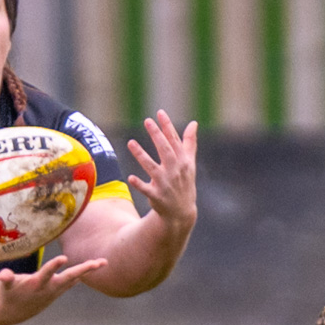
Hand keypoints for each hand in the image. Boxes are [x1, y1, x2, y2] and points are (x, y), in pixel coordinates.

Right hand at [0, 254, 107, 324]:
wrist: (15, 312)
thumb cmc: (9, 294)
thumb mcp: (5, 287)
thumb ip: (6, 279)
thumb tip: (3, 275)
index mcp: (36, 284)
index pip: (47, 273)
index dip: (54, 266)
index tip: (64, 257)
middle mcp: (49, 287)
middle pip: (69, 277)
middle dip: (83, 270)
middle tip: (98, 263)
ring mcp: (55, 290)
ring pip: (74, 278)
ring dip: (88, 271)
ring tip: (103, 262)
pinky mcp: (57, 291)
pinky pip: (72, 281)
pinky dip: (82, 274)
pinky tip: (94, 266)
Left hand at [126, 111, 198, 229]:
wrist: (181, 212)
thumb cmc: (184, 183)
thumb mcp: (189, 164)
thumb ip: (189, 143)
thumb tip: (194, 123)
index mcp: (183, 162)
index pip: (175, 141)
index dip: (167, 126)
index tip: (160, 113)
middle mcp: (175, 171)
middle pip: (165, 150)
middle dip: (157, 135)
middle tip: (147, 120)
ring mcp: (165, 184)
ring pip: (152, 167)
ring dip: (141, 155)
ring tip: (130, 142)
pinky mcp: (156, 196)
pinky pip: (146, 189)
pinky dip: (139, 184)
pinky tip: (131, 177)